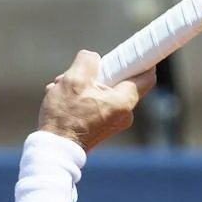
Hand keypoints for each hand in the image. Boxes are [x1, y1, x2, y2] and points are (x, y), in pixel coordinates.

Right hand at [38, 50, 154, 151]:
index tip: (134, 51)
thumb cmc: (65, 117)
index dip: (142, 60)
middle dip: (95, 73)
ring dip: (82, 86)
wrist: (55, 150)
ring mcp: (113, 123)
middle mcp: (123, 114)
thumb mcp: (73, 80)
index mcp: (123, 101)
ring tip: (61, 88)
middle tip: (77, 72)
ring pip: (102, 92)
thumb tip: (92, 59)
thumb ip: (87, 62)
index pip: (146, 76)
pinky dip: (80, 98)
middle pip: (117, 81)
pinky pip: (95, 104)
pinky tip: (62, 99)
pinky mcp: (101, 127)